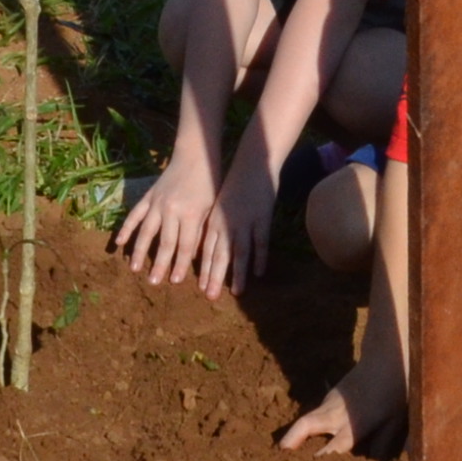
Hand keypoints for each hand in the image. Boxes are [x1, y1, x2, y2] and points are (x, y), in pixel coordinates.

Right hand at [114, 155, 222, 288]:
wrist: (195, 156)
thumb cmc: (209, 184)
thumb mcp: (211, 209)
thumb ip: (200, 232)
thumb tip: (191, 258)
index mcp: (191, 214)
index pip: (185, 245)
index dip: (180, 264)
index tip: (175, 281)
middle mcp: (171, 209)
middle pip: (165, 242)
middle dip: (159, 264)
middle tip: (153, 282)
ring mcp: (157, 202)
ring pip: (146, 231)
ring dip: (139, 251)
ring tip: (134, 268)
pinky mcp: (148, 196)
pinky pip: (135, 214)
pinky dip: (126, 228)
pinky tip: (119, 242)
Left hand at [204, 148, 278, 297]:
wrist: (252, 163)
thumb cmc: (234, 186)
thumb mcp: (218, 206)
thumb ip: (214, 227)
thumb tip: (207, 250)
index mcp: (213, 220)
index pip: (206, 250)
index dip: (204, 270)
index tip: (200, 288)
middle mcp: (226, 223)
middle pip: (219, 255)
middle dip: (214, 277)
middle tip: (210, 297)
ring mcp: (244, 221)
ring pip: (239, 251)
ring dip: (237, 273)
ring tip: (236, 292)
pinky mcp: (261, 217)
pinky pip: (260, 241)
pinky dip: (260, 258)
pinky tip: (259, 273)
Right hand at [278, 375, 404, 459]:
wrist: (385, 359)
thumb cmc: (395, 393)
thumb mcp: (395, 422)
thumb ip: (382, 445)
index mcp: (355, 423)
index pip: (335, 446)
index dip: (323, 460)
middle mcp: (337, 413)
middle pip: (307, 425)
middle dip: (292, 440)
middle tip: (279, 457)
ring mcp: (329, 403)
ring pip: (305, 420)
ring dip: (293, 435)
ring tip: (282, 455)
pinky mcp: (327, 399)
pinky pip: (311, 416)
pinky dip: (303, 429)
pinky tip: (299, 442)